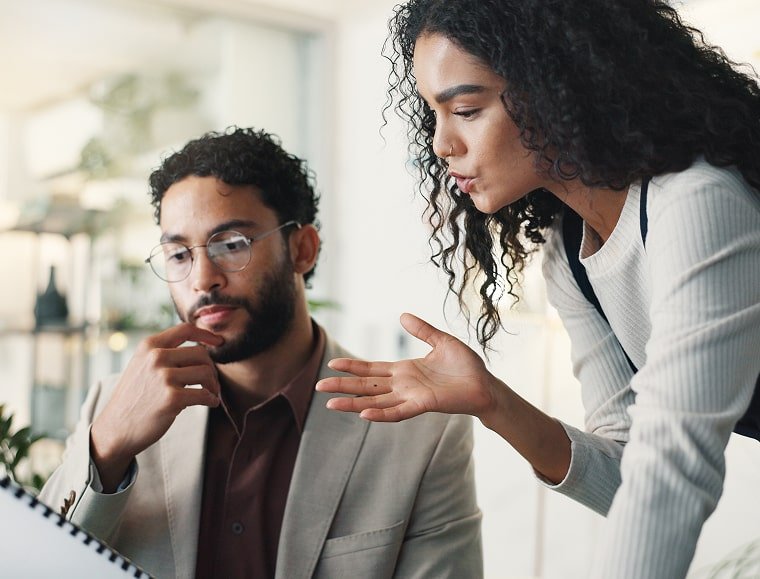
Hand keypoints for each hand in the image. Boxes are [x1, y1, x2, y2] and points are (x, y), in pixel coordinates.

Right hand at [90, 323, 222, 490]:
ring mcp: (164, 377)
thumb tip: (201, 349)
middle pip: (201, 353)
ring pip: (206, 372)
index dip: (206, 334)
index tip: (218, 342)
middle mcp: (156, 357)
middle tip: (211, 383)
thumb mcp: (142, 366)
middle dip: (211, 368)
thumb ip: (165, 354)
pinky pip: (205, 394)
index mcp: (149, 346)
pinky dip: (212, 399)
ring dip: (214, 385)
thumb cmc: (134, 398)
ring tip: (211, 393)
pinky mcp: (172, 398)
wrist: (115, 429)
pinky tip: (211, 403)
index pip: (185, 329)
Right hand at [316, 313, 497, 421]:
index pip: (371, 369)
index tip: (332, 365)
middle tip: (318, 388)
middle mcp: (403, 385)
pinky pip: (397, 412)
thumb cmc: (466, 366)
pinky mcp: (423, 405)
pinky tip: (364, 414)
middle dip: (343, 387)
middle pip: (366, 387)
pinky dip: (380, 414)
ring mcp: (411, 397)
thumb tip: (402, 315)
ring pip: (375, 402)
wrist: (485, 385)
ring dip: (353, 404)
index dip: (352, 367)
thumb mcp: (441, 342)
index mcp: (404, 370)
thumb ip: (422, 330)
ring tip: (331, 405)